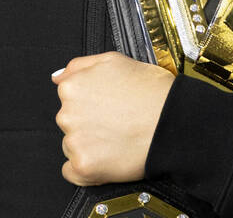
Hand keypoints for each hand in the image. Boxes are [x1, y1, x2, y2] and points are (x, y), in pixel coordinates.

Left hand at [52, 51, 174, 185]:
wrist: (174, 122)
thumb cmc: (151, 91)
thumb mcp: (114, 60)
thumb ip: (80, 65)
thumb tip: (57, 77)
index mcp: (72, 87)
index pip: (69, 97)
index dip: (92, 102)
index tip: (109, 106)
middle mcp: (67, 114)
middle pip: (69, 122)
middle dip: (89, 124)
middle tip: (118, 122)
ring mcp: (75, 141)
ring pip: (71, 146)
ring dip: (89, 146)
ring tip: (118, 140)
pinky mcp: (84, 166)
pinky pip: (72, 172)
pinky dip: (87, 170)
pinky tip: (107, 159)